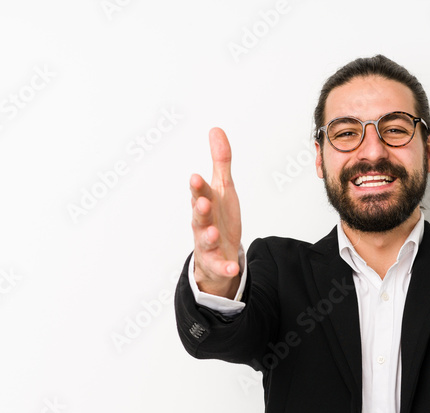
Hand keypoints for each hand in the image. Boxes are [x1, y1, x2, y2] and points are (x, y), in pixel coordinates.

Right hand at [190, 127, 242, 297]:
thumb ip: (220, 161)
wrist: (218, 252)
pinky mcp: (217, 262)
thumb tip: (216, 129)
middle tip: (202, 201)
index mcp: (204, 203)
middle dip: (200, 208)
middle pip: (199, 215)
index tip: (196, 177)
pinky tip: (233, 267)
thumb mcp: (223, 188)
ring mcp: (208, 244)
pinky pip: (221, 266)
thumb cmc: (218, 216)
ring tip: (213, 232)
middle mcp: (202, 223)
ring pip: (205, 240)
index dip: (198, 187)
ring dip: (208, 236)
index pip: (200, 193)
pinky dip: (226, 267)